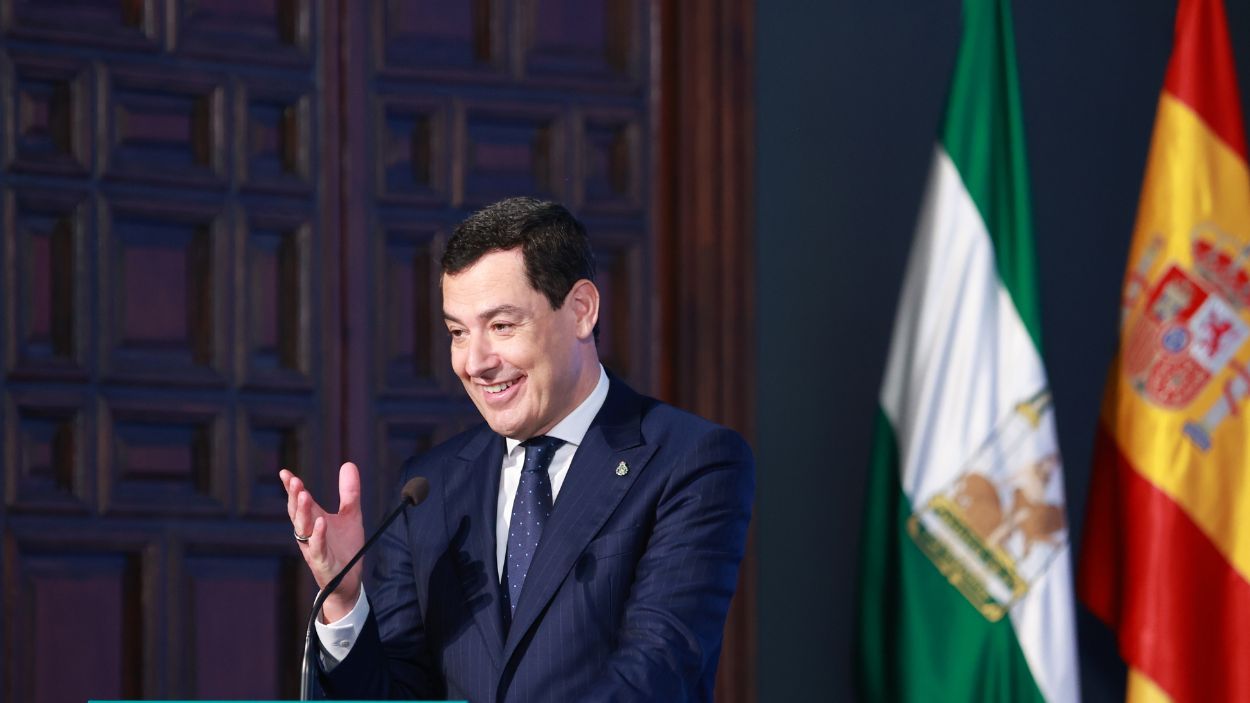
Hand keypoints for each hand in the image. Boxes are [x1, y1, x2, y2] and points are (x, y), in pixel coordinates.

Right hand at [280, 463, 366, 622]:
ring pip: (303, 529)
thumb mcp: (351, 515)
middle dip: (294, 496)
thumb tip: (348, 464)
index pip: (299, 501)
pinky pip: (317, 548)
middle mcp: (309, 533)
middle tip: (294, 480)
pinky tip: (321, 522)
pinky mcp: (322, 562)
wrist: (348, 579)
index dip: (291, 488)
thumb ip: (349, 492)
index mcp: (313, 520)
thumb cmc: (344, 547)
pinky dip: (318, 535)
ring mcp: (313, 548)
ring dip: (302, 512)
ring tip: (303, 494)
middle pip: (297, 513)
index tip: (284, 472)